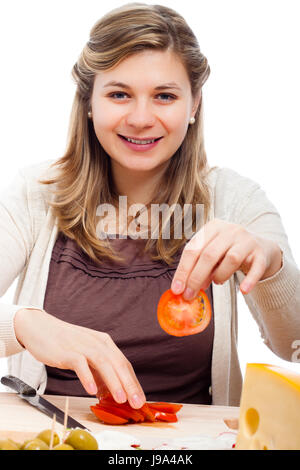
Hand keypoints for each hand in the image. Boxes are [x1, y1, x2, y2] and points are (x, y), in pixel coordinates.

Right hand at [14, 308, 145, 408]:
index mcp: (104, 343)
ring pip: (103, 363)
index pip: (124, 364)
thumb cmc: (64, 343)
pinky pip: (80, 364)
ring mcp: (82, 346)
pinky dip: (87, 377)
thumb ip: (97, 372)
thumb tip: (107, 393)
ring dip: (113, 382)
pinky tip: (91, 390)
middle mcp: (97, 343)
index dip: (134, 382)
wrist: (40, 327)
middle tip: (137, 403)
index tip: (140, 399)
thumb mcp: (86, 356)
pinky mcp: (67, 351)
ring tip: (121, 399)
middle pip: (118, 363)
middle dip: (129, 384)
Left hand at [171, 219, 282, 298]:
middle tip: (190, 295)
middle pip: (209, 255)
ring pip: (231, 259)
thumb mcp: (213, 255)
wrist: (261, 247)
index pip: (193, 249)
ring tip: (217, 282)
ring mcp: (247, 240)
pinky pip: (256, 267)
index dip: (183, 270)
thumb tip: (185, 289)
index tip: (176, 289)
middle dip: (196, 278)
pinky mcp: (261, 253)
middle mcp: (230, 230)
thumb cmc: (229, 251)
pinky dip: (249, 280)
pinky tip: (243, 290)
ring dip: (220, 275)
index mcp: (212, 227)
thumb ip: (199, 268)